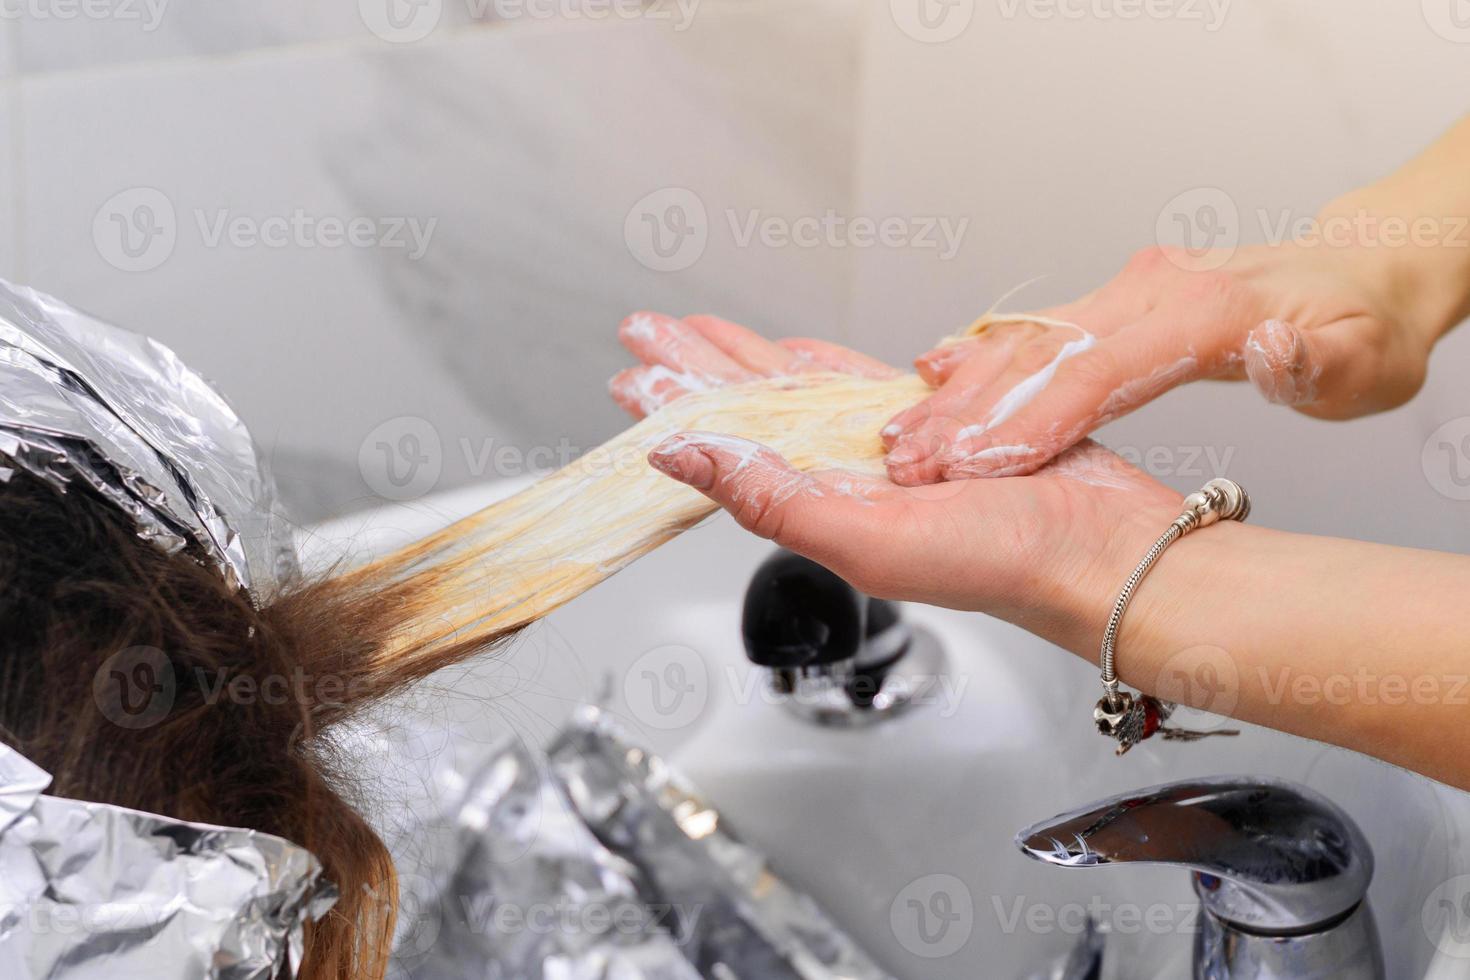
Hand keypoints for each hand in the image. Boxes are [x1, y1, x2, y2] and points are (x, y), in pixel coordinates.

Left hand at [610, 311, 1184, 653]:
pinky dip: (825, 364)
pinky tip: (792, 351)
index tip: (630, 380)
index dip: (674, 411)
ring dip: (746, 358)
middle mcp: (844, 478)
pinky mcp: (938, 425)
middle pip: (748, 410)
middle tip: (646, 331)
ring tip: (700, 328)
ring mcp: (888, 449)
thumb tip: (682, 458)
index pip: (723, 452)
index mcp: (816, 507)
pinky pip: (863, 386)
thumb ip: (773, 499)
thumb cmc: (1003, 563)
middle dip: (695, 369)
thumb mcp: (867, 538)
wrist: (1105, 551)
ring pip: (796, 390)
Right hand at [882, 243, 1437, 484]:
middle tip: (911, 463)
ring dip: (962, 390)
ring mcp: (1127, 289)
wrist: (1363, 275)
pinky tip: (935, 374)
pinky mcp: (1114, 300)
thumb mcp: (1361, 361)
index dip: (1035, 420)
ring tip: (905, 434)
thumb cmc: (1361, 329)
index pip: (1098, 369)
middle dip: (970, 413)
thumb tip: (1274, 350)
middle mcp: (1152, 289)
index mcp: (1205, 309)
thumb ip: (1313, 363)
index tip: (982, 466)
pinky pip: (1035, 329)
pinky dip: (982, 356)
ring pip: (1026, 339)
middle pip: (1041, 354)